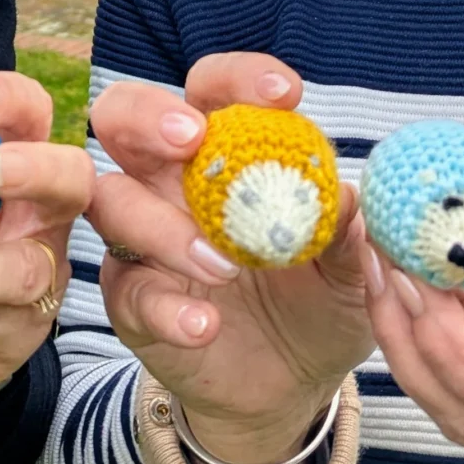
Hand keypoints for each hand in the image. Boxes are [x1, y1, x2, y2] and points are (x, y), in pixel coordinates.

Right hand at [87, 54, 372, 463]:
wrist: (294, 385)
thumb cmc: (318, 301)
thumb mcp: (351, 271)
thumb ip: (348, 233)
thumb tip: (348, 199)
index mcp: (222, 151)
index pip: (211, 88)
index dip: (238, 78)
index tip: (285, 94)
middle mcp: (169, 182)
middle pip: (123, 117)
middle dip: (149, 116)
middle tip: (192, 138)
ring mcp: (142, 239)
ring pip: (113, 201)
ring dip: (162, 225)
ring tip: (224, 266)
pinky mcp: (131, 301)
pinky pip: (129, 291)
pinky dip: (166, 306)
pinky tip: (206, 325)